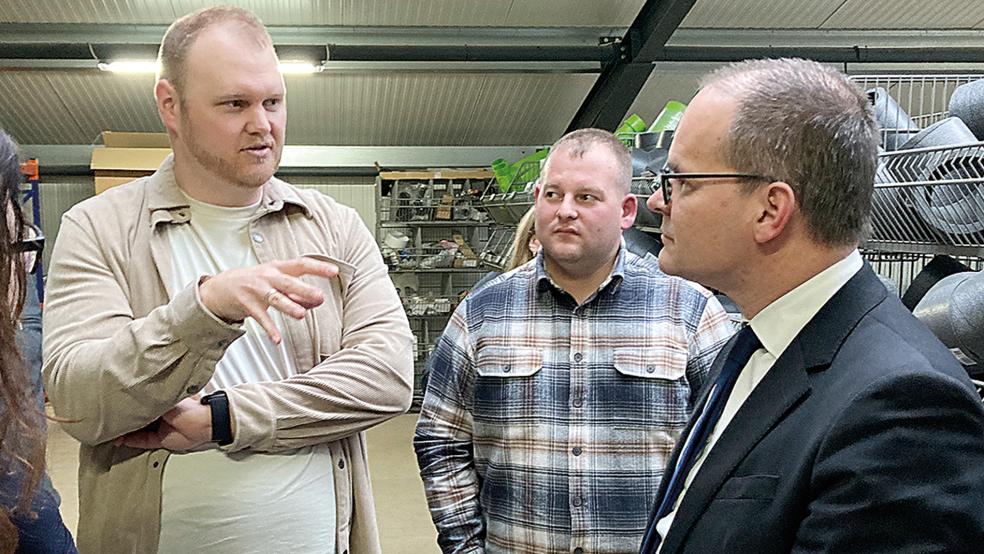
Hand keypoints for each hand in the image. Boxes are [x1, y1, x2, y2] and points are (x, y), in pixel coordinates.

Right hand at [116, 397, 211, 451]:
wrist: (202, 422)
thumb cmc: (188, 405)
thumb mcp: (163, 397)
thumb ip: (147, 397)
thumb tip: (130, 393)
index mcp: (161, 399)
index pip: (140, 401)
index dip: (128, 403)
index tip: (112, 403)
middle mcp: (159, 413)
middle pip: (137, 416)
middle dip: (125, 418)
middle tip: (107, 417)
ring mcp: (159, 427)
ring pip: (137, 430)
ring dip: (124, 431)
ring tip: (109, 429)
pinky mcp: (160, 439)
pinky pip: (142, 441)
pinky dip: (130, 440)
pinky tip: (119, 439)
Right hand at [199, 257, 338, 343]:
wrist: (219, 288)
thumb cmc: (253, 283)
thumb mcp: (275, 282)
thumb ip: (296, 292)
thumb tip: (318, 302)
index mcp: (277, 267)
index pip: (301, 264)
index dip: (318, 267)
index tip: (334, 271)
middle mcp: (267, 276)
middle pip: (288, 282)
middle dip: (304, 289)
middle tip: (319, 297)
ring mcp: (256, 290)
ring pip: (275, 298)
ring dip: (288, 306)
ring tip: (300, 315)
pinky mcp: (246, 304)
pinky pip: (260, 318)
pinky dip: (270, 329)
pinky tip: (277, 339)